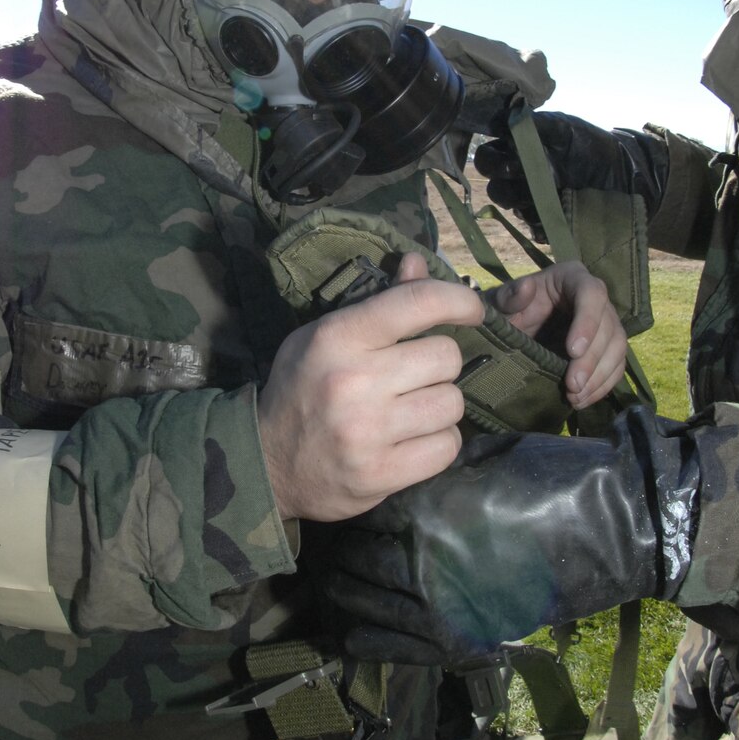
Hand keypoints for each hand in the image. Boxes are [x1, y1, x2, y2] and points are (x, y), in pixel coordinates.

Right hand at [258, 268, 484, 522]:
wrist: (266, 463)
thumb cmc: (302, 388)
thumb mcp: (326, 336)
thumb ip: (377, 304)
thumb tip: (419, 265)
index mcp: (339, 337)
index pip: (418, 303)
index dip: (459, 300)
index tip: (472, 310)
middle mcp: (355, 381)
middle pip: (446, 357)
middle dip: (439, 365)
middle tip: (417, 376)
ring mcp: (368, 432)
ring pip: (452, 403)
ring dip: (441, 405)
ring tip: (414, 410)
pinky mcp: (381, 474)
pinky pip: (447, 447)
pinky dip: (439, 442)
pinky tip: (414, 440)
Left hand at [322, 414, 700, 665]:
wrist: (607, 533)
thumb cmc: (553, 484)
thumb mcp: (489, 458)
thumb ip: (441, 465)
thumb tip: (406, 459)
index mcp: (428, 507)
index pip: (370, 509)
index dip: (361, 506)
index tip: (354, 503)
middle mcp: (423, 558)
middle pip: (357, 556)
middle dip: (345, 552)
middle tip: (336, 549)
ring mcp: (439, 605)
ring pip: (365, 601)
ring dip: (346, 592)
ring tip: (335, 586)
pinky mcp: (458, 639)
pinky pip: (391, 644)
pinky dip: (365, 637)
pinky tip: (351, 631)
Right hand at [475, 113, 668, 224]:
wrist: (623, 173)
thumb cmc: (590, 145)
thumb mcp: (564, 128)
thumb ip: (536, 124)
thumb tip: (507, 116)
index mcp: (519, 153)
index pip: (488, 158)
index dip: (492, 161)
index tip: (510, 160)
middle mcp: (521, 179)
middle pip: (495, 188)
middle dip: (504, 187)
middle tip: (523, 180)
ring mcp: (533, 202)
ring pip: (512, 209)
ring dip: (523, 204)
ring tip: (547, 196)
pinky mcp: (548, 222)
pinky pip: (534, 228)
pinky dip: (541, 224)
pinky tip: (555, 215)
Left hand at [493, 262, 627, 408]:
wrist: (514, 327)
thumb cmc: (508, 309)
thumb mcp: (501, 302)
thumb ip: (509, 296)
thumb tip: (526, 288)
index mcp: (572, 277)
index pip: (592, 294)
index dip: (587, 323)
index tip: (572, 351)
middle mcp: (595, 296)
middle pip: (608, 326)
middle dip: (592, 360)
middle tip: (572, 385)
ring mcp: (605, 321)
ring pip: (617, 348)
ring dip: (600, 376)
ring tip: (576, 397)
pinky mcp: (606, 345)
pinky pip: (616, 365)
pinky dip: (602, 385)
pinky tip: (584, 399)